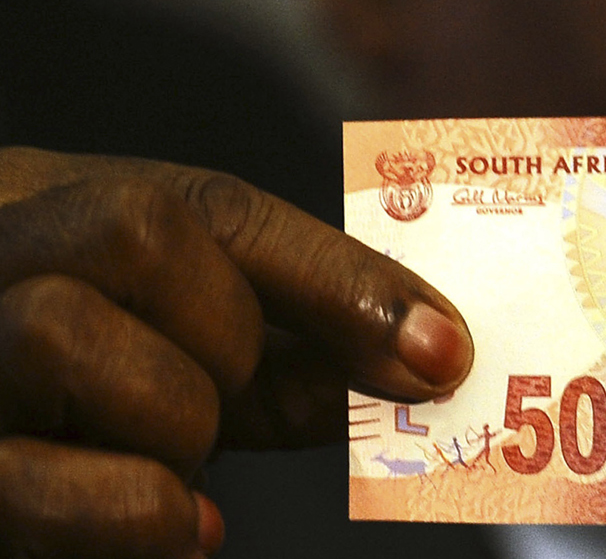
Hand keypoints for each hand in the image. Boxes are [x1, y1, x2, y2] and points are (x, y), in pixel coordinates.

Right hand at [0, 147, 472, 557]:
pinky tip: (179, 522)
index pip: (212, 204)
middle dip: (228, 334)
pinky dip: (137, 513)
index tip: (447, 351)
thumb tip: (413, 357)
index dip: (340, 275)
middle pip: (137, 229)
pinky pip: (32, 486)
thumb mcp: (170, 343)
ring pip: (63, 333)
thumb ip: (275, 346)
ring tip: (175, 453)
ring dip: (172, 416)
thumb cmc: (71, 389)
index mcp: (48, 201)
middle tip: (232, 393)